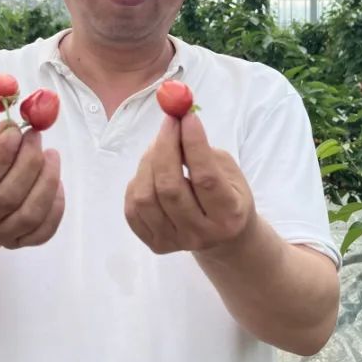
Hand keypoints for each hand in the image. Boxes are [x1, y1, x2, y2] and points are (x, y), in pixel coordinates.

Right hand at [0, 120, 64, 248]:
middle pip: (8, 198)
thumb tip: (15, 130)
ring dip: (47, 182)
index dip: (2, 155)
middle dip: (29, 163)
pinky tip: (56, 183)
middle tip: (36, 138)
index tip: (17, 133)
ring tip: (51, 155)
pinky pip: (43, 231)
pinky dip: (56, 207)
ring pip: (28, 216)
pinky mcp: (18, 241)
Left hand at [124, 112, 255, 254]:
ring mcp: (175, 242)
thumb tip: (176, 125)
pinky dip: (138, 182)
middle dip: (165, 148)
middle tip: (168, 123)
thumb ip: (204, 152)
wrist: (222, 237)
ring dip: (149, 162)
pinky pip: (132, 208)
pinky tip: (152, 174)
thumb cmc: (228, 194)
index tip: (186, 117)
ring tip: (161, 148)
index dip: (193, 144)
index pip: (205, 177)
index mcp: (229, 214)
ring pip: (146, 196)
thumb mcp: (229, 171)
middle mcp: (201, 233)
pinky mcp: (155, 244)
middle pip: (170, 188)